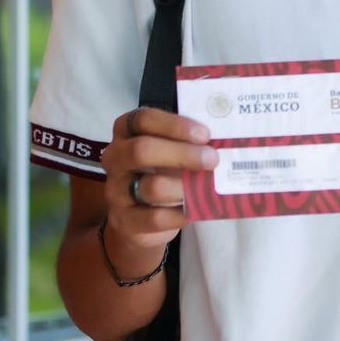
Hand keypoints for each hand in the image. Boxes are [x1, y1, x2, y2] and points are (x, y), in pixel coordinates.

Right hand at [99, 107, 216, 268]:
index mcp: (126, 131)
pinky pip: (156, 217)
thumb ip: (187, 140)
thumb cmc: (162, 172)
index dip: (175, 125)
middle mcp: (115, 157)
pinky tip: (196, 208)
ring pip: (152, 186)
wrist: (141, 219)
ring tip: (206, 186)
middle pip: (142, 150)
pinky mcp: (125, 221)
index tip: (204, 134)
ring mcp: (116, 190)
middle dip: (182, 154)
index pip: (143, 119)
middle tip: (212, 159)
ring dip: (185, 186)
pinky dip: (182, 213)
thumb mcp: (170, 150)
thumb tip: (224, 138)